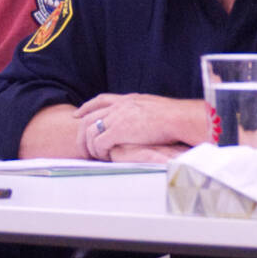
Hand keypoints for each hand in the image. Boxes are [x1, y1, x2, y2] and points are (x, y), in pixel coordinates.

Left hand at [75, 93, 205, 161]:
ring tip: (93, 156)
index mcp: (128, 99)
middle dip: (81, 132)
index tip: (78, 115)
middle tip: (81, 145)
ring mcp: (117, 118)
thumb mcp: (155, 108)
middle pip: (89, 117)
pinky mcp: (118, 131)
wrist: (178, 118)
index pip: (100, 100)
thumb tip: (146, 119)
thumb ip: (143, 112)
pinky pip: (99, 143)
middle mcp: (119, 106)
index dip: (87, 108)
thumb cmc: (175, 117)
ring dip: (89, 146)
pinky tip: (104, 158)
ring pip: (90, 132)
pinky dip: (98, 152)